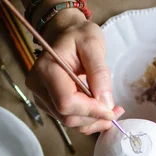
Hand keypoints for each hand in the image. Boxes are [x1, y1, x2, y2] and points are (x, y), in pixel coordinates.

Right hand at [26, 10, 123, 134]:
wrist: (65, 33)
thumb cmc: (78, 35)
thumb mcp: (93, 45)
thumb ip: (99, 74)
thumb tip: (106, 104)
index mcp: (46, 70)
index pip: (66, 103)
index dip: (91, 110)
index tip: (112, 109)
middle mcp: (38, 87)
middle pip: (68, 117)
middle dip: (94, 118)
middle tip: (117, 110)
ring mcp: (42, 97)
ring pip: (69, 122)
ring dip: (93, 121)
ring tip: (112, 110)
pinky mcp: (49, 104)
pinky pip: (70, 120)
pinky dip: (88, 120)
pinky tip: (101, 110)